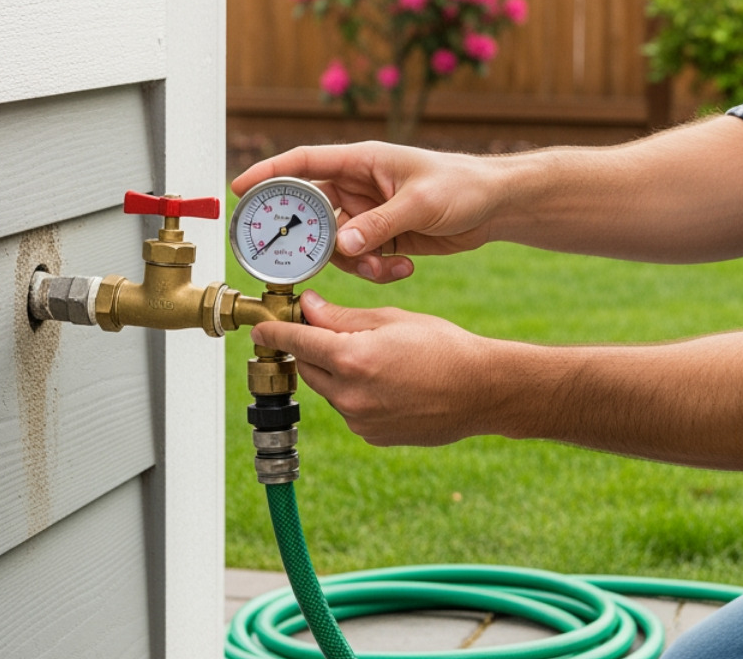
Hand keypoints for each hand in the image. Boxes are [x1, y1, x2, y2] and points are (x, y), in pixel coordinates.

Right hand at [232, 142, 506, 283]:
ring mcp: (369, 213)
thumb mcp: (420, 203)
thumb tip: (341, 246)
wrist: (496, 206)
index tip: (240, 189)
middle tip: (310, 259)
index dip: (269, 174)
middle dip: (311, 239)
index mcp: (363, 161)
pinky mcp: (383, 237)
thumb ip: (379, 224)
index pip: (305, 163)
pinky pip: (361, 259)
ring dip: (354, 262)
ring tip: (386, 265)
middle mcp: (359, 186)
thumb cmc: (463, 185)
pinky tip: (405, 268)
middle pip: (313, 212)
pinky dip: (376, 269)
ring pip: (336, 245)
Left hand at [250, 291, 503, 445]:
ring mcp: (360, 420)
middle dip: (312, 348)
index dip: (275, 333)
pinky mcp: (372, 435)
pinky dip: (356, 392)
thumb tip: (310, 307)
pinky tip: (388, 381)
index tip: (261, 330)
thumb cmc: (444, 347)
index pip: (296, 342)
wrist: (481, 391)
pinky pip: (350, 408)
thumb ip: (343, 318)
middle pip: (308, 366)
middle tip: (328, 330)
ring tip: (376, 357)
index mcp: (352, 359)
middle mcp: (349, 395)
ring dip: (336, 371)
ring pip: (329, 389)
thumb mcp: (392, 320)